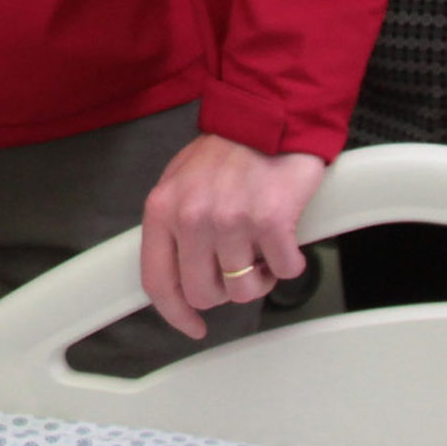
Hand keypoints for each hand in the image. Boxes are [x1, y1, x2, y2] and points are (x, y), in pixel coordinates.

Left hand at [138, 133, 324, 338]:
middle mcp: (192, 218)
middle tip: (238, 267)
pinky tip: (283, 239)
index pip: (157, 281)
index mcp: (162, 210)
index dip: (175, 313)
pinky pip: (285, 271)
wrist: (266, 119)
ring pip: (245, 289)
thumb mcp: (178, 183)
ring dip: (260, 276)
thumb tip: (176, 273)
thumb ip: (171, 227)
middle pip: (205, 293)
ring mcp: (231, 221)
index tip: (191, 326)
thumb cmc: (224, 153)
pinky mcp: (271, 222)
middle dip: (224, 289)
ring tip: (260, 247)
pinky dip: (289, 263)